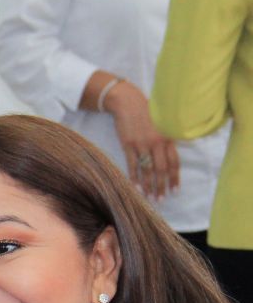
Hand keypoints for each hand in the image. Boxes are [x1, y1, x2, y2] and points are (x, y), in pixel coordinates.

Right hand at [103, 81, 178, 201]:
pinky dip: (134, 177)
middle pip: (162, 169)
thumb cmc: (147, 112)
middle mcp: (157, 142)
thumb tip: (174, 154)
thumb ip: (169, 138)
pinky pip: (132, 165)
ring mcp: (142, 144)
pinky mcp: (128, 145)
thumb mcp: (163, 123)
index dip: (175, 178)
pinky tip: (135, 187)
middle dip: (162, 186)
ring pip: (147, 169)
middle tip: (162, 199)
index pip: (174, 162)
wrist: (128, 102)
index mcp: (168, 137)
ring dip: (149, 185)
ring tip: (149, 197)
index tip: (175, 191)